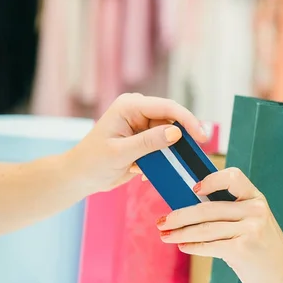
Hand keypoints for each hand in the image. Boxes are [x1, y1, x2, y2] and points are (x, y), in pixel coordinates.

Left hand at [66, 93, 206, 192]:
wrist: (81, 177)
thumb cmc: (93, 161)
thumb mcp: (121, 152)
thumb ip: (149, 142)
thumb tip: (176, 133)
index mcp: (130, 106)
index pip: (166, 107)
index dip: (187, 120)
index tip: (202, 136)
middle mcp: (138, 112)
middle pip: (172, 120)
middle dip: (183, 137)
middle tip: (195, 153)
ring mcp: (142, 126)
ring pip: (170, 135)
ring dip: (172, 152)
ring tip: (170, 165)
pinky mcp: (144, 141)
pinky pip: (164, 147)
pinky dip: (163, 160)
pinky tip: (146, 172)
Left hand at [156, 168, 282, 282]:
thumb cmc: (265, 254)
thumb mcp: (255, 226)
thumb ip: (232, 216)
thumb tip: (190, 213)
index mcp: (257, 200)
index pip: (233, 177)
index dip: (210, 179)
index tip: (192, 189)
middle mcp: (255, 211)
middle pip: (208, 208)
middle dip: (180, 215)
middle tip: (162, 221)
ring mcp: (251, 229)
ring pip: (205, 228)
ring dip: (181, 233)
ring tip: (165, 236)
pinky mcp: (244, 249)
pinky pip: (210, 246)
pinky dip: (193, 247)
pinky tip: (183, 246)